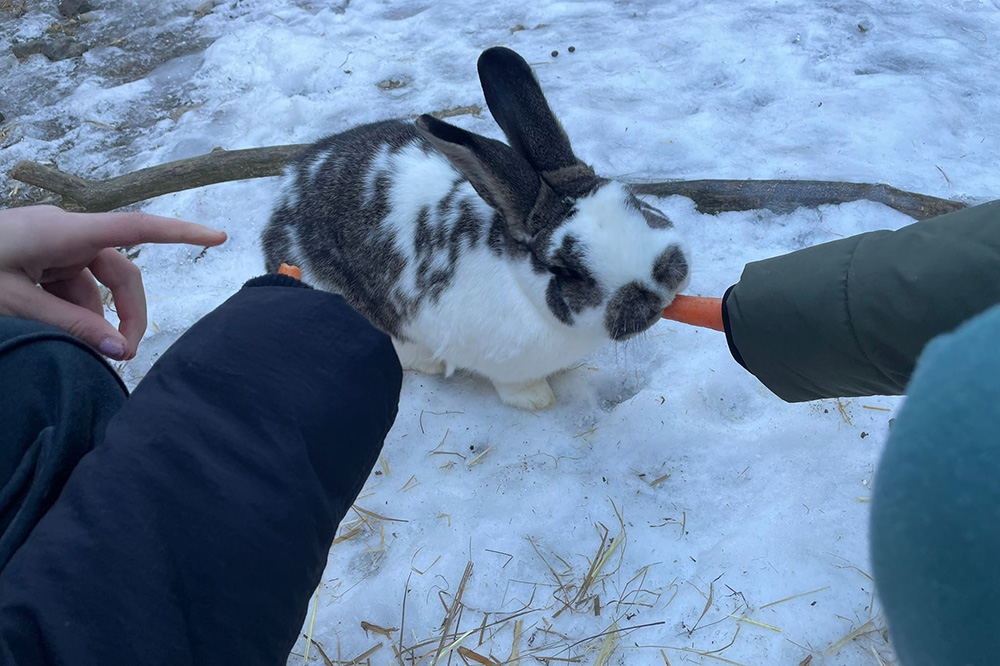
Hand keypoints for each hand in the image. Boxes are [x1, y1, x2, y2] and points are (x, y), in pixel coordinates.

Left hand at [0, 205, 226, 359]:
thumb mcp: (14, 305)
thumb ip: (70, 326)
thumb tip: (119, 350)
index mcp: (64, 232)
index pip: (137, 228)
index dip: (181, 232)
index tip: (219, 236)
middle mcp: (66, 233)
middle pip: (120, 273)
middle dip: (128, 314)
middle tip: (124, 357)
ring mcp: (53, 245)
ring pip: (95, 285)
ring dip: (94, 319)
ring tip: (76, 353)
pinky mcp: (40, 257)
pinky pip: (71, 286)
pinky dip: (72, 312)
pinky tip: (54, 333)